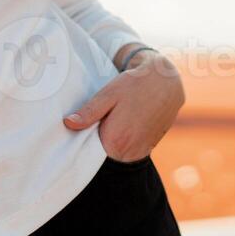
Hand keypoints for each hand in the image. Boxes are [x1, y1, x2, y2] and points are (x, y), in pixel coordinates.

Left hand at [63, 48, 183, 161]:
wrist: (166, 81)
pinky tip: (124, 124)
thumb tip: (68, 123)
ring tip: (114, 120)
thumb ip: (89, 112)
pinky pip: (129, 150)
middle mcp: (128, 152)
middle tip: (100, 119)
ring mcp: (140, 153)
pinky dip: (124, 141)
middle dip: (97, 139)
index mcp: (115, 140)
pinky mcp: (148, 149)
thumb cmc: (135, 84)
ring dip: (112, 141)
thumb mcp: (108, 94)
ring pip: (116, 153)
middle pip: (102, 153)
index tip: (81, 127)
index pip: (89, 150)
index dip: (83, 138)